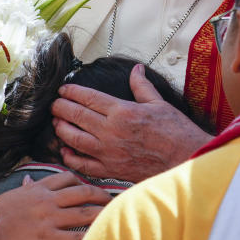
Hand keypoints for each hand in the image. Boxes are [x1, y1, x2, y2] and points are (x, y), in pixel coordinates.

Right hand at [0, 173, 109, 239]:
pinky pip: (76, 237)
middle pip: (82, 192)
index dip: (81, 180)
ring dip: (102, 213)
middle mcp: (47, 201)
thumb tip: (30, 180)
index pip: (66, 178)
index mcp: (37, 189)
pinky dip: (91, 237)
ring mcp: (50, 220)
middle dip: (99, 194)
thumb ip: (25, 189)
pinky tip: (101, 238)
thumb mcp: (9, 196)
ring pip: (84, 213)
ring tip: (114, 214)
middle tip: (111, 197)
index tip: (88, 186)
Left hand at [51, 64, 211, 181]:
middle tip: (54, 104)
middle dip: (61, 108)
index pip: (88, 98)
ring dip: (62, 130)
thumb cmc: (175, 132)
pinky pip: (84, 165)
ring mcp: (109, 152)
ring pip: (75, 139)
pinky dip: (71, 158)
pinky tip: (66, 152)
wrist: (185, 160)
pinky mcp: (111, 170)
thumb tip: (136, 69)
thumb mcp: (158, 103)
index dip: (72, 92)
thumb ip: (142, 85)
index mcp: (122, 111)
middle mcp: (111, 131)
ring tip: (56, 123)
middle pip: (77, 116)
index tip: (63, 90)